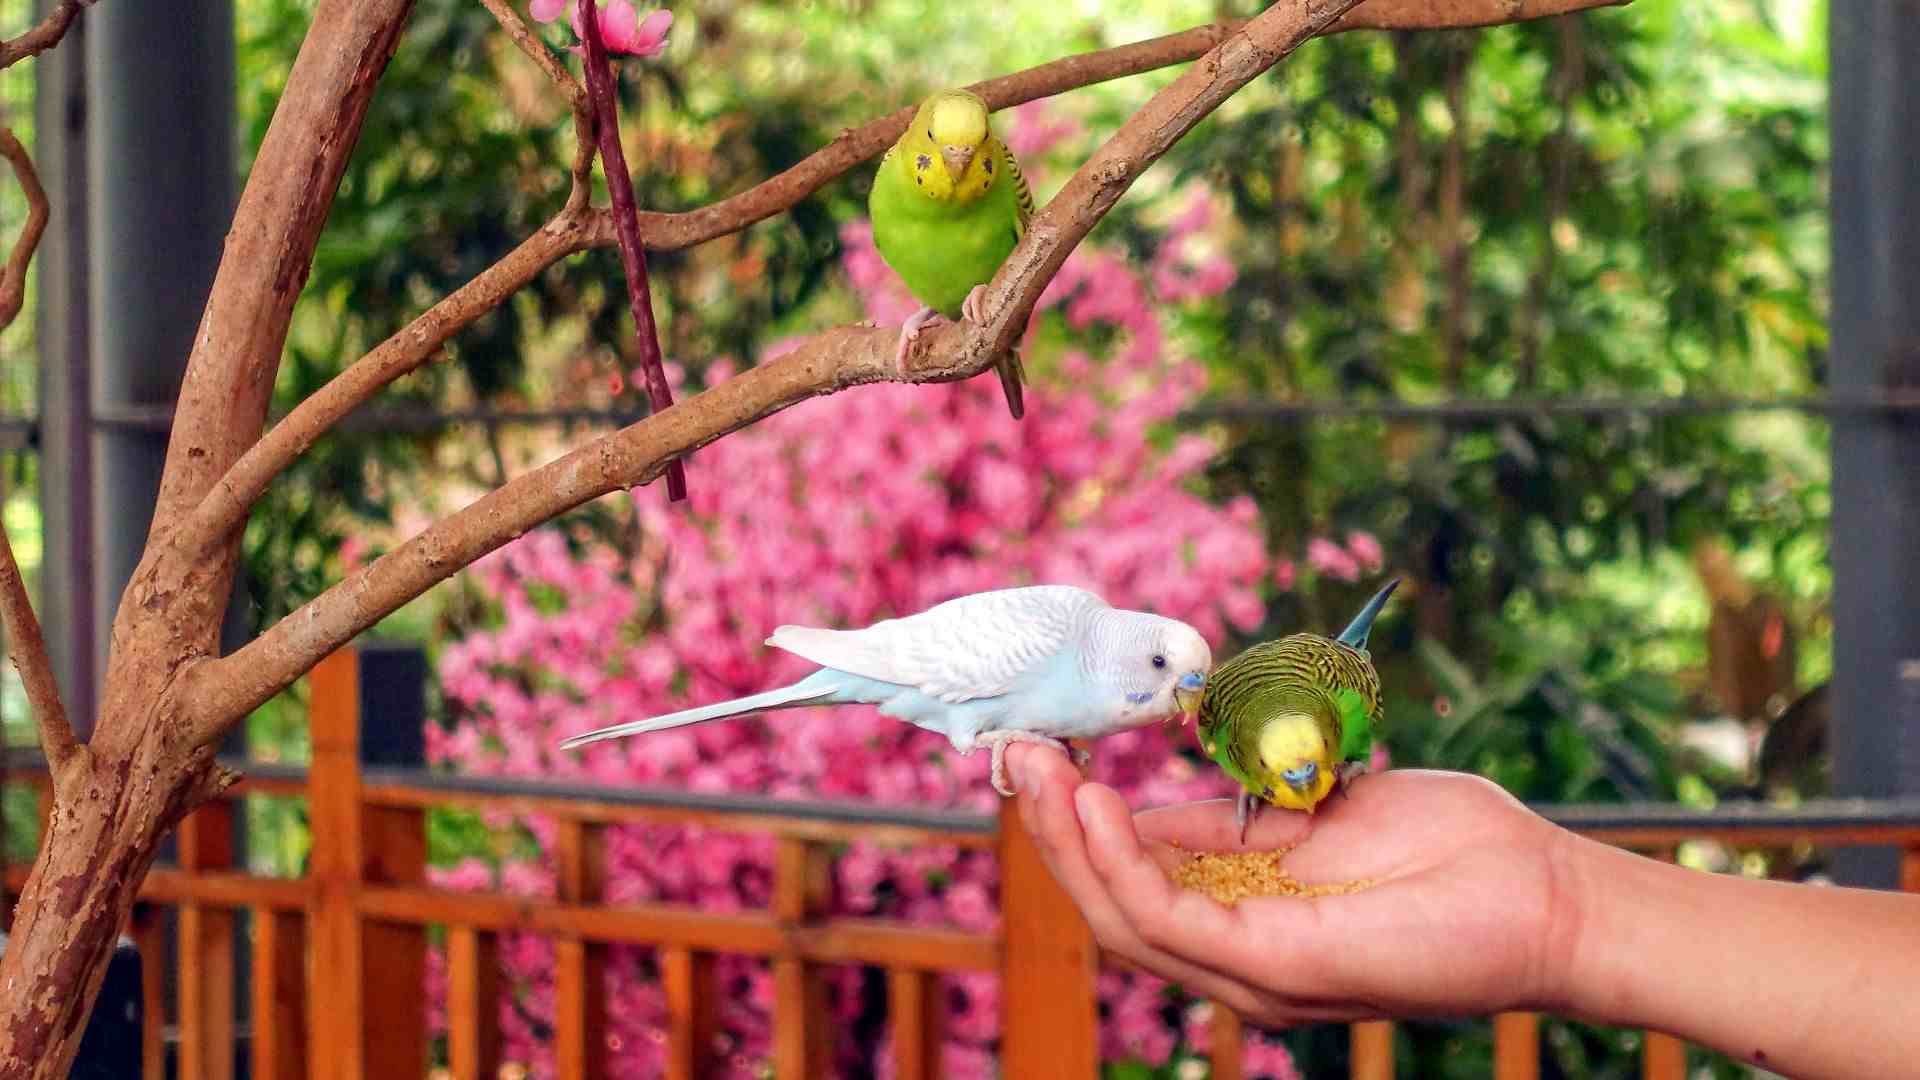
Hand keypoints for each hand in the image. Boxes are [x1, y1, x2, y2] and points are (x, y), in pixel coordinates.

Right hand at [1005, 745, 1580, 1026]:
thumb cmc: (1450, 849)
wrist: (1544, 891)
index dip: (1074, 823)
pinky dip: (1122, 863)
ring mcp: (1253, 970)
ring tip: (1039, 772)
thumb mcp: (1312, 814)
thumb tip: (1146, 801)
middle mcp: (1237, 957)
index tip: (1040, 752)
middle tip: (1017, 755)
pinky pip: (1170, 919)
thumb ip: (1230, 820)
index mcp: (1244, 918)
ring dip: (1068, 844)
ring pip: (1121, 919)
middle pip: (1107, 906)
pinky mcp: (1276, 964)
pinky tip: (1097, 806)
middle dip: (1051, 832)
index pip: (1131, 881)